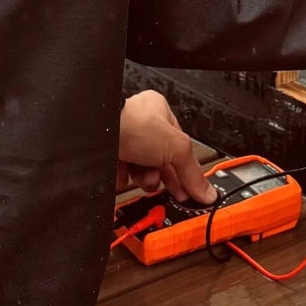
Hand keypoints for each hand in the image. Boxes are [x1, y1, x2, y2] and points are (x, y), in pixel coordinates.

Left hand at [117, 91, 216, 205]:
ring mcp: (124, 140)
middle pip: (160, 161)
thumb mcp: (176, 147)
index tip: (192, 188)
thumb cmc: (134, 124)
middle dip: (164, 176)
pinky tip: (125, 174)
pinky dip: (124, 178)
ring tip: (143, 176)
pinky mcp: (109, 156)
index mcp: (160, 113)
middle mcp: (141, 125)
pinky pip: (122, 174)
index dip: (186, 169)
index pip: (180, 147)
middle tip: (173, 191)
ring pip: (141, 170)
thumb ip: (192, 171)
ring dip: (144, 178)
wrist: (99, 135)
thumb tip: (206, 192)